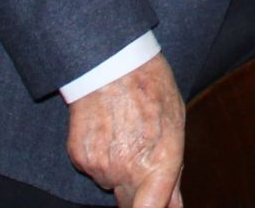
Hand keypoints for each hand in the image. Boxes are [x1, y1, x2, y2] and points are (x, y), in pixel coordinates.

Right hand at [67, 55, 185, 207]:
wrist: (112, 61)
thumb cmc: (151, 89)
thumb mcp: (175, 126)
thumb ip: (173, 173)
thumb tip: (175, 207)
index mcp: (159, 164)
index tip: (149, 206)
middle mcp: (128, 170)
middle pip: (128, 203)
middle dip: (136, 192)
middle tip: (140, 155)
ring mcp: (100, 166)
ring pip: (110, 182)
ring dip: (117, 169)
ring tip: (124, 131)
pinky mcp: (79, 157)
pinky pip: (92, 168)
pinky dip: (99, 156)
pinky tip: (106, 128)